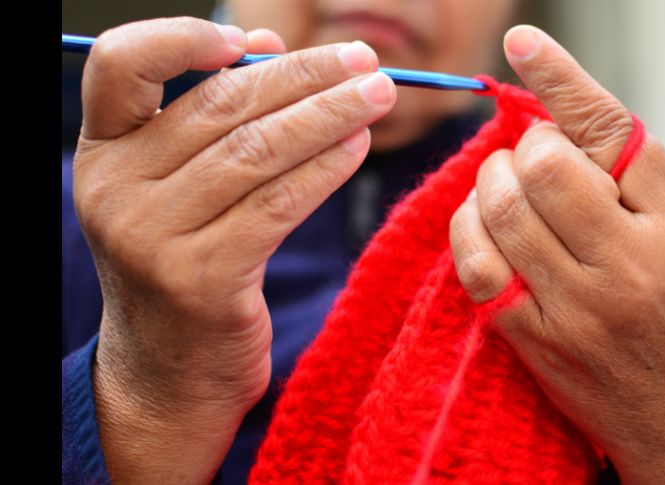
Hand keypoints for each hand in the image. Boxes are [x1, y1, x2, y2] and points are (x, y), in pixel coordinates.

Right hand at [74, 17, 395, 483]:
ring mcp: (154, 237)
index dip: (183, 36)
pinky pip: (277, 204)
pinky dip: (323, 169)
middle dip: (303, 76)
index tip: (254, 38)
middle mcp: (116, 190)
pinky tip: (356, 148)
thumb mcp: (175, 193)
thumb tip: (267, 48)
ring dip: (328, 115)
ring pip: (256, 151)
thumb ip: (209, 123)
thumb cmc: (184, 267)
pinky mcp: (202, 279)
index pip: (120, 65)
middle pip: (219, 105)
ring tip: (377, 96)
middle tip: (362, 62)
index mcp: (104, 154)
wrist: (168, 372)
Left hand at [449, 26, 664, 483]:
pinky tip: (479, 223)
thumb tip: (560, 125)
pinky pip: (478, 266)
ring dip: (490, 182)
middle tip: (529, 156)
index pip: (613, 132)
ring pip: (503, 209)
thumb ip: (635, 177)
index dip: (562, 79)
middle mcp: (633, 262)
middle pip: (545, 165)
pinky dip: (467, 230)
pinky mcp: (537, 339)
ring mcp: (581, 306)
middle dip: (524, 148)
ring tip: (504, 186)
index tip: (525, 43)